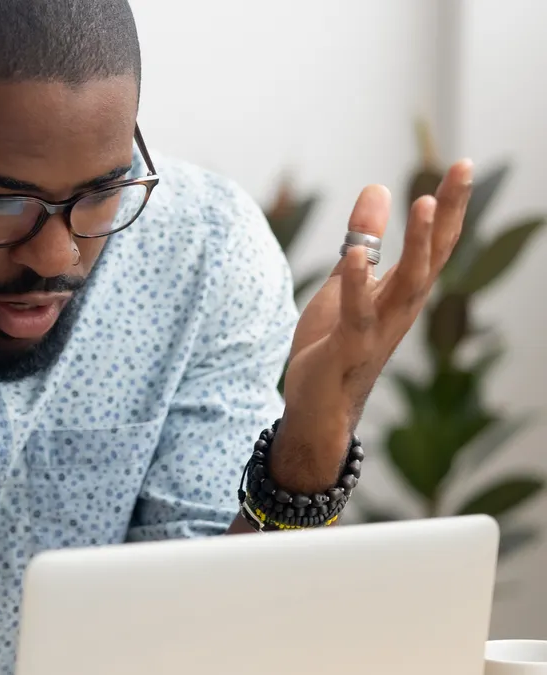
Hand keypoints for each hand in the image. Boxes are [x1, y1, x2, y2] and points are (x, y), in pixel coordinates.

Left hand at [273, 159, 473, 491]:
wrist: (318, 407)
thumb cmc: (334, 344)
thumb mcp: (347, 282)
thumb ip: (364, 240)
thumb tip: (378, 188)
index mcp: (402, 292)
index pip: (434, 243)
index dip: (448, 205)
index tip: (462, 165)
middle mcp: (400, 309)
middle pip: (432, 255)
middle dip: (447, 213)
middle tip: (461, 170)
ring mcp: (378, 330)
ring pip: (407, 284)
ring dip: (417, 244)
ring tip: (421, 202)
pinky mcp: (348, 349)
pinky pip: (357, 314)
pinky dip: (356, 284)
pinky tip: (354, 254)